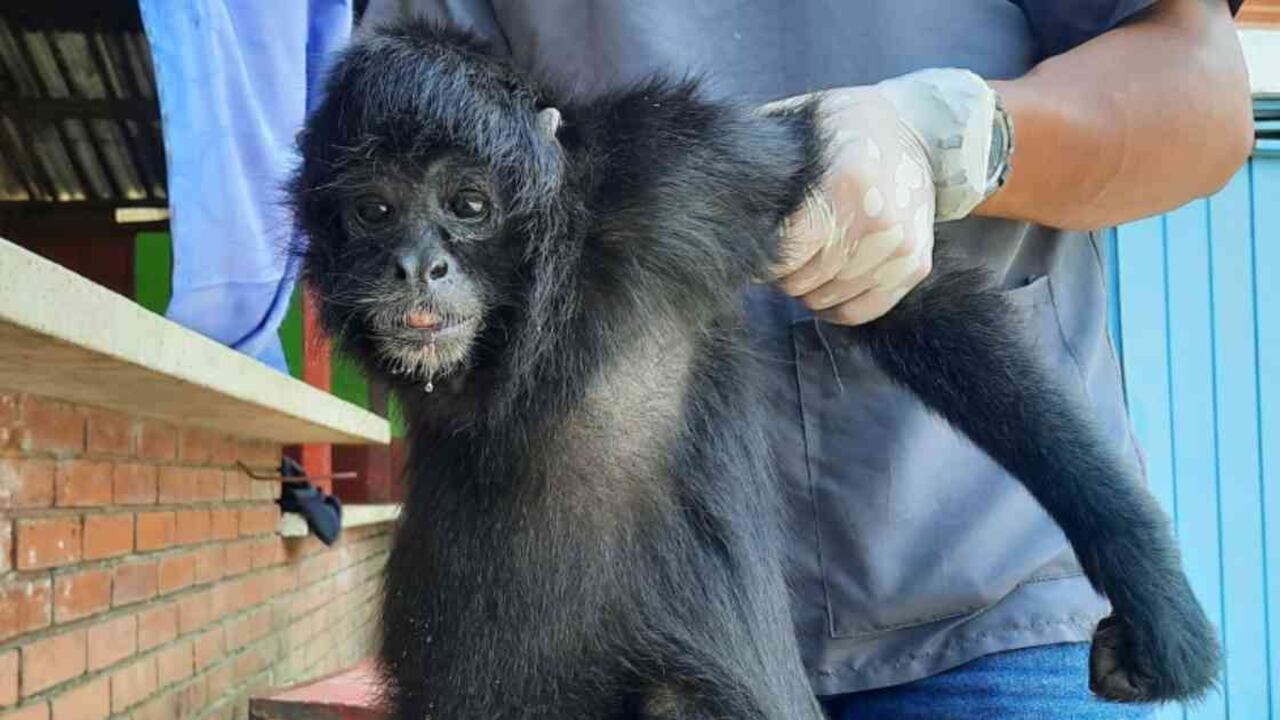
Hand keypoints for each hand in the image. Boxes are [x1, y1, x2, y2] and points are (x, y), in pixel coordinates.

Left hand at [770, 88, 936, 325]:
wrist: (919, 131)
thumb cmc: (847, 128)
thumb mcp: (802, 125)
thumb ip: (763, 159)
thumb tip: (717, 193)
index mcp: (843, 184)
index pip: (787, 253)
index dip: (763, 260)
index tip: (754, 251)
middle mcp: (876, 221)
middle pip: (804, 280)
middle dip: (782, 275)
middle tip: (778, 258)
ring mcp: (899, 247)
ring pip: (828, 299)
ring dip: (807, 289)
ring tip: (804, 265)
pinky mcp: (915, 266)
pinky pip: (862, 311)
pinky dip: (836, 307)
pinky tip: (826, 286)